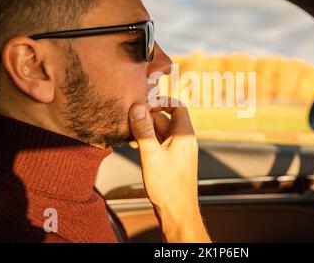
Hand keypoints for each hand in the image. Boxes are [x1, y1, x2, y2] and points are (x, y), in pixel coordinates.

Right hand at [128, 98, 209, 241]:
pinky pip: (159, 143)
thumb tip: (138, 107)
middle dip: (146, 119)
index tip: (144, 103)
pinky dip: (148, 142)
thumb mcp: (151, 154)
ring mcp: (178, 150)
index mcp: (185, 134)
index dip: (161, 102)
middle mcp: (184, 140)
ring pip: (160, 132)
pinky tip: (134, 146)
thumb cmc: (167, 186)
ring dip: (144, 132)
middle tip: (128, 123)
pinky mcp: (172, 159)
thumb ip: (144, 130)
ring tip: (128, 137)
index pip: (178, 106)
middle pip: (165, 119)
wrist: (177, 211)